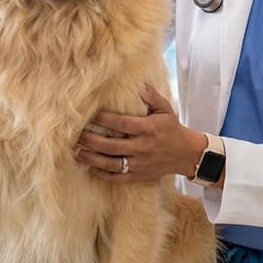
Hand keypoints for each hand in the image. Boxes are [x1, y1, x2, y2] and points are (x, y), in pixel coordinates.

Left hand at [75, 84, 206, 182]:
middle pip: (111, 145)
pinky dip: (103, 174)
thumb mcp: (165, 110)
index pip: (121, 124)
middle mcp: (142, 147)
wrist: (185, 154)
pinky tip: (91, 168)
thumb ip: (151, 97)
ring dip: (92, 158)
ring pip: (111, 163)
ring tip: (77, 152)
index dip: (104, 119)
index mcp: (147, 129)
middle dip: (91, 140)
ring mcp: (139, 164)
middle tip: (77, 134)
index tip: (90, 114)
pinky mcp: (139, 175)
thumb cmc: (172, 128)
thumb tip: (138, 84)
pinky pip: (118, 177)